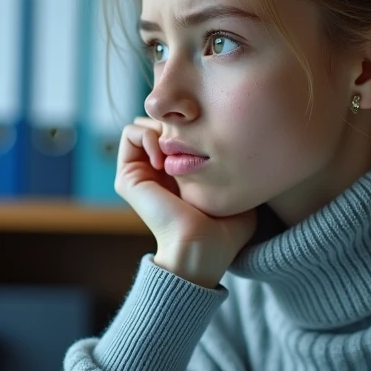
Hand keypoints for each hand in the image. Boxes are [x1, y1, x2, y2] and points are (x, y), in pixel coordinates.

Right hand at [114, 117, 256, 287]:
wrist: (200, 248)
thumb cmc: (225, 230)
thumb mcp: (234, 189)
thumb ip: (233, 167)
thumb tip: (242, 144)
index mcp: (179, 174)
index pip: (178, 129)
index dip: (191, 123)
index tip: (208, 137)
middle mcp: (157, 171)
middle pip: (159, 122)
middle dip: (174, 121)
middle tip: (191, 139)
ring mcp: (141, 172)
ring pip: (142, 124)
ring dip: (159, 127)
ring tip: (176, 150)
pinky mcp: (128, 176)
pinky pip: (130, 133)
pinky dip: (147, 135)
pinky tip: (165, 158)